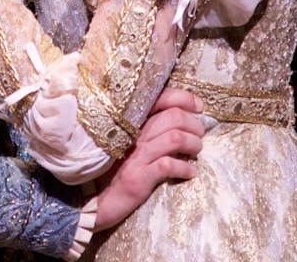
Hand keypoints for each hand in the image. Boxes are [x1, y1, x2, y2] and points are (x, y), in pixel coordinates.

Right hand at [92, 87, 204, 230]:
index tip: (198, 106)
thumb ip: (151, 128)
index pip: (161, 97)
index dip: (184, 98)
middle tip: (199, 134)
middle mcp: (134, 134)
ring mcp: (136, 155)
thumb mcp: (132, 143)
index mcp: (133, 122)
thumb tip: (183, 119)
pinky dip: (185, 168)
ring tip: (196, 151)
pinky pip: (168, 165)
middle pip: (174, 116)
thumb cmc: (118, 168)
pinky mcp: (138, 177)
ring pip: (175, 138)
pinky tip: (191, 172)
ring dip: (193, 143)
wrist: (97, 199)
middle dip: (194, 124)